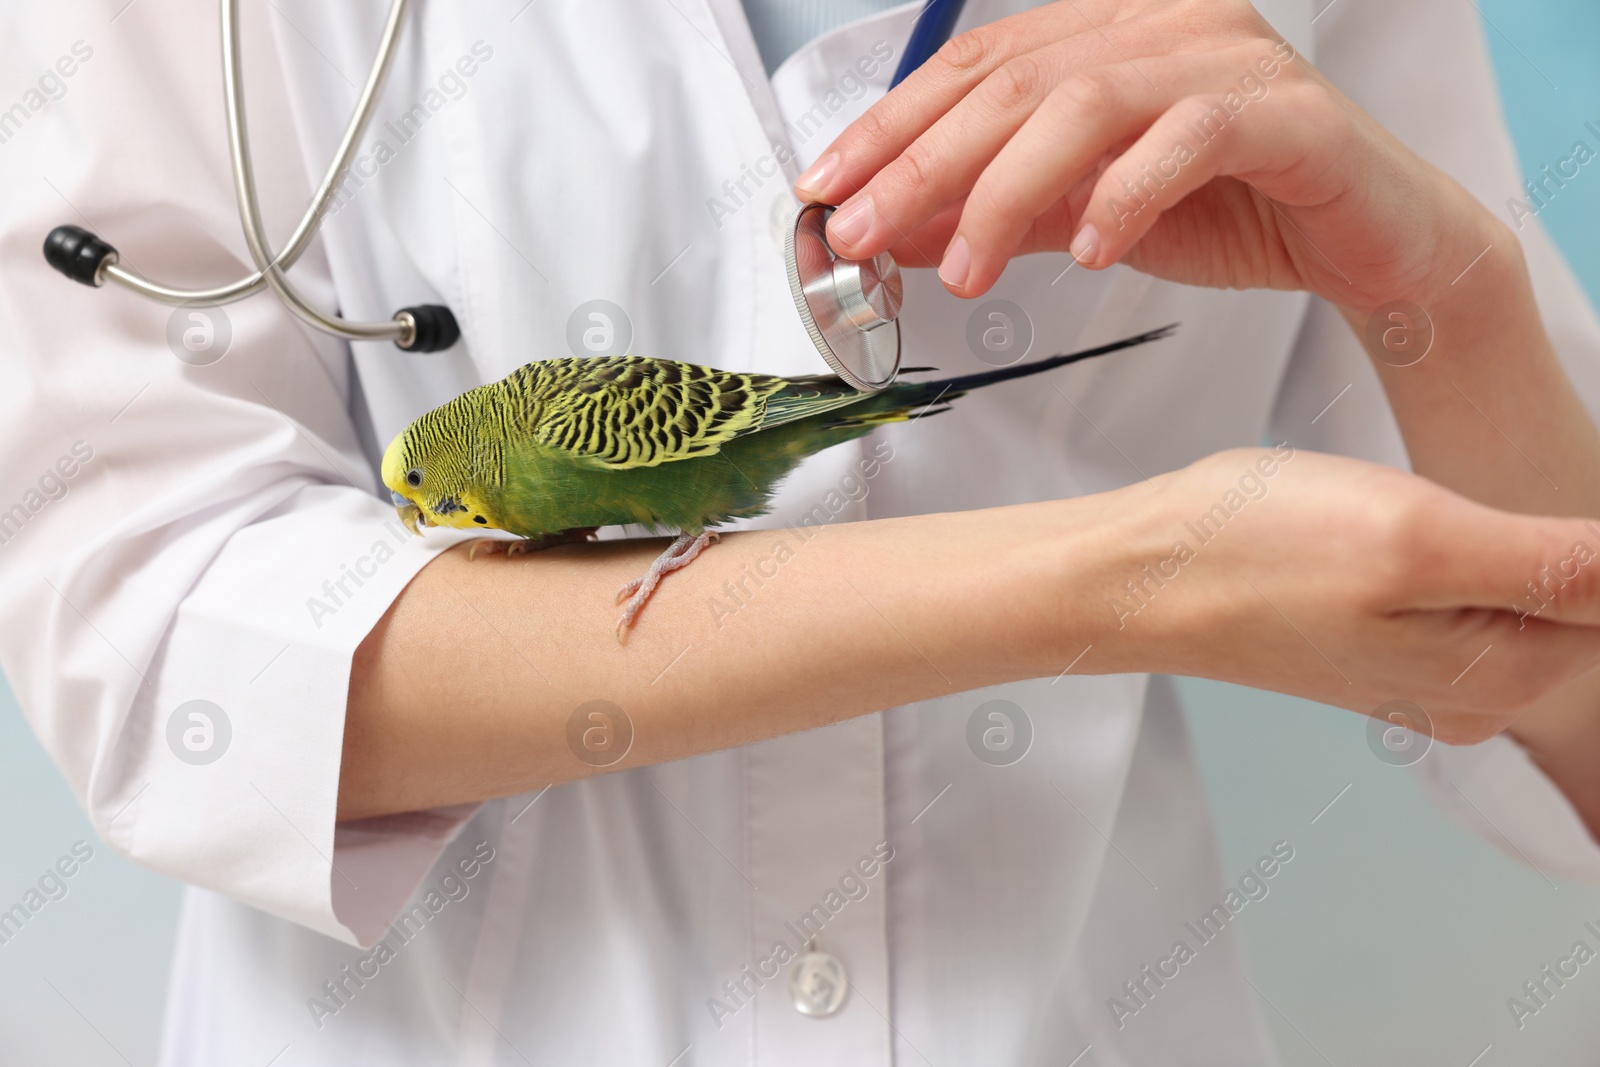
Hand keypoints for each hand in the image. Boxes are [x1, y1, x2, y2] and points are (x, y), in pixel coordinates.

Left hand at [795, 0, 1493, 312]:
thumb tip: (895, 232)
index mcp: (1110, 30)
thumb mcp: (1081, 215)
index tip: (828, 188)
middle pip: (1014, 81)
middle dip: (922, 165)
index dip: (892, 124)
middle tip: (863, 236)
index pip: (975, 62)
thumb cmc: (1233, 209)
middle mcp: (1165, 23)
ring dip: (1005, 194)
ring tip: (964, 272)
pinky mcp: (1286, 111)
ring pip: (1087, 103)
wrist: (1369, 244)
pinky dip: (1124, 196)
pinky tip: (1085, 252)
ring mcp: (1229, 56)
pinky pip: (1188, 138)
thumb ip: (994, 215)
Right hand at [1089, 447, 1599, 744]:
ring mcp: (1428, 674)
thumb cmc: (1254, 554)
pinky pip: (1461, 593)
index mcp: (1501, 673)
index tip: (1466, 507)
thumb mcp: (1418, 537)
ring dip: (1483, 533)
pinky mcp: (1385, 647)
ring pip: (1516, 588)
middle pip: (1576, 596)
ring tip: (1391, 507)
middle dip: (1534, 529)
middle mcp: (1475, 692)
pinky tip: (1384, 524)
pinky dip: (1444, 548)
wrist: (1139, 576)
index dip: (1582, 531)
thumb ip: (1557, 563)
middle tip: (1424, 495)